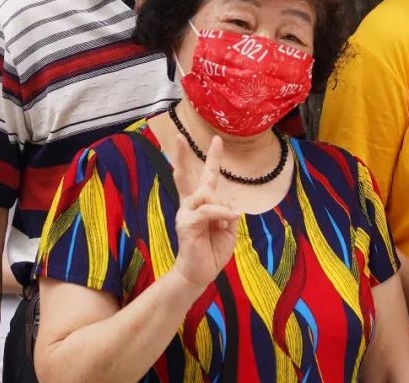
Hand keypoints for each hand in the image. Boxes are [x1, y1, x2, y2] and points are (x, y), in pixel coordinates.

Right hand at [170, 135, 239, 289]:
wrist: (200, 273)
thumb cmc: (214, 249)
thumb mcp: (228, 226)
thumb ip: (227, 210)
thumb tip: (223, 203)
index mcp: (201, 202)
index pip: (205, 176)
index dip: (211, 157)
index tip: (216, 140)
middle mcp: (190, 204)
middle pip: (186, 175)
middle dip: (183, 155)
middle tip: (178, 136)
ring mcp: (185, 212)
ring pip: (207, 193)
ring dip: (223, 207)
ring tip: (225, 223)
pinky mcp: (186, 223)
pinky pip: (208, 210)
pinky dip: (222, 213)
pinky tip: (230, 217)